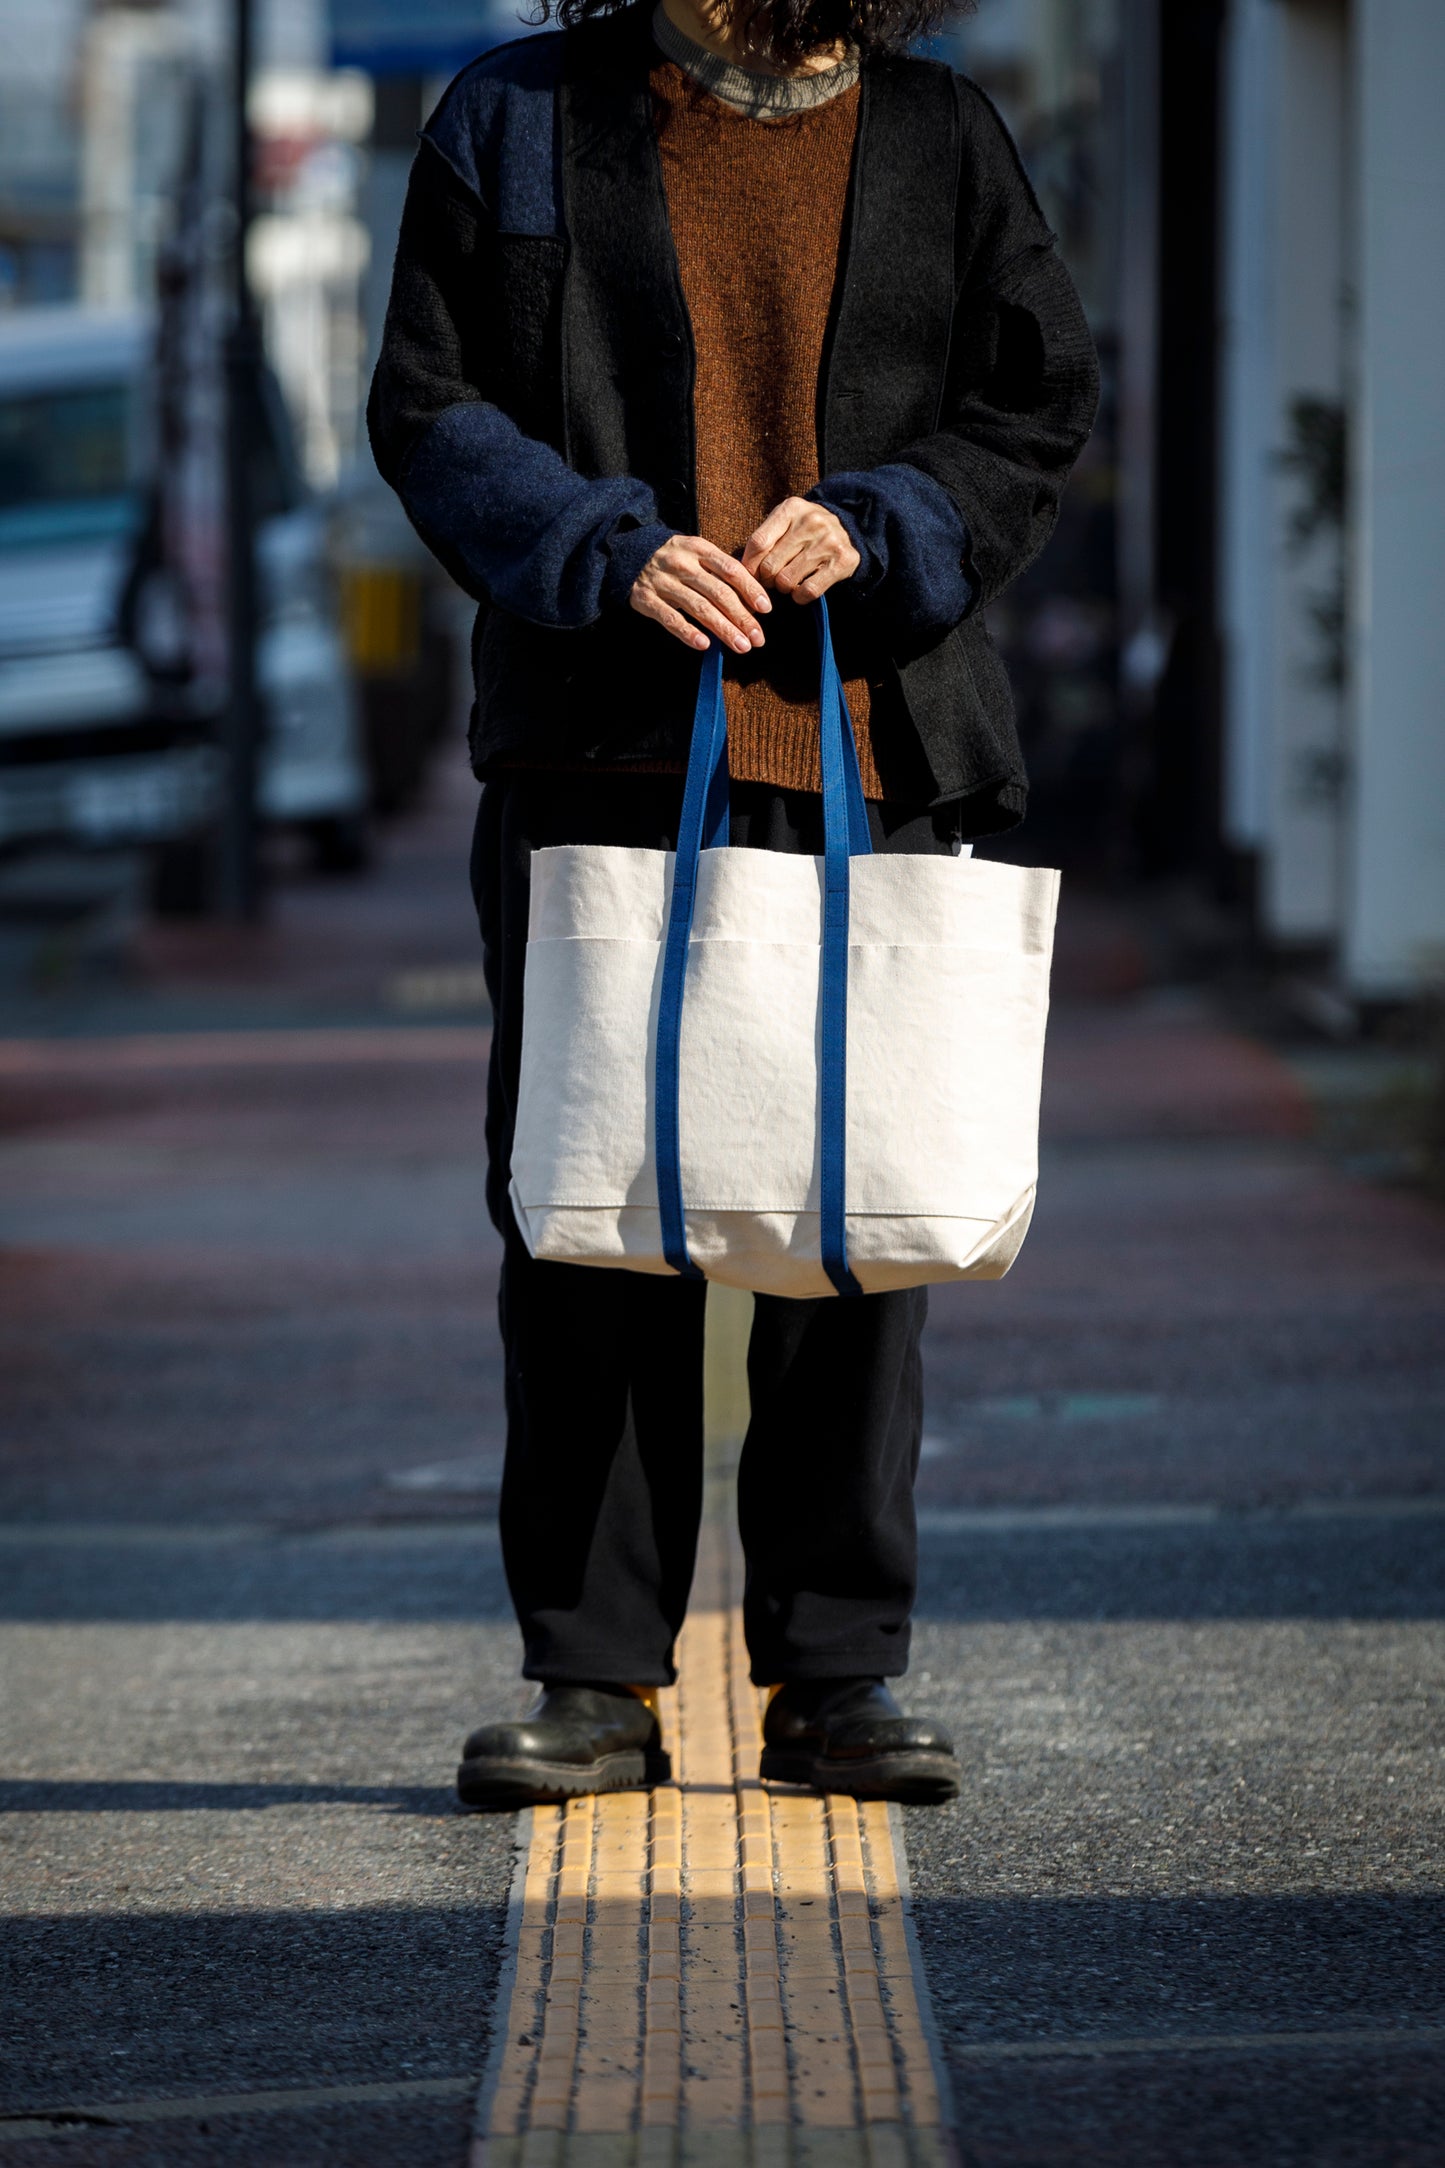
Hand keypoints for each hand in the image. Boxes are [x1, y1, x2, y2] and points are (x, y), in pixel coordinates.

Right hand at [630, 535, 771, 653]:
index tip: (765, 609)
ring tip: (741, 646)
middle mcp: (682, 563)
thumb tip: (752, 601)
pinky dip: (688, 632)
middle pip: (718, 592)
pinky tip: (705, 645)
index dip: (750, 589)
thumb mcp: (696, 553)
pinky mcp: (646, 599)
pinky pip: (670, 619)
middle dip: (741, 617)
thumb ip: (720, 571)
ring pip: (699, 608)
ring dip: (723, 629)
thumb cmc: (674, 559)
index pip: (731, 569)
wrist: (629, 554)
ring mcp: (663, 582)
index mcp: (698, 549)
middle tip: (757, 637)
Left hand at [741, 497, 859, 601]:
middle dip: (766, 579)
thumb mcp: (784, 523)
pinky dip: (799, 597)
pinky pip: (807, 591)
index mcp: (792, 508)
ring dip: (783, 588)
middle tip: (771, 579)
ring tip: (788, 581)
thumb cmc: (804, 530)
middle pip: (770, 566)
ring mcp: (829, 542)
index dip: (749, 565)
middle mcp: (812, 522)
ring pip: (786, 581)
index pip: (758, 543)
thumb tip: (741, 571)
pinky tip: (800, 590)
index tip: (749, 573)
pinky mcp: (842, 562)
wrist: (847, 530)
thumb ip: (763, 540)